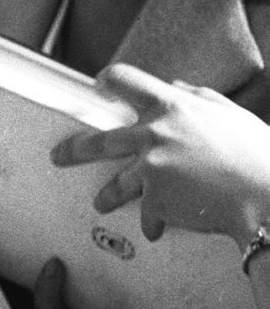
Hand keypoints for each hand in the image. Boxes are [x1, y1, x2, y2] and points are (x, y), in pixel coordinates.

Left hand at [52, 62, 269, 244]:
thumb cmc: (259, 155)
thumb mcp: (230, 114)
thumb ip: (199, 97)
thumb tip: (177, 85)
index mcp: (172, 106)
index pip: (126, 80)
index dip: (109, 81)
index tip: (97, 86)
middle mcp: (153, 134)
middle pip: (100, 140)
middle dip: (74, 150)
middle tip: (59, 156)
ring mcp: (150, 167)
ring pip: (117, 185)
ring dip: (107, 196)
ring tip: (100, 203)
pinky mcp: (155, 199)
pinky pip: (149, 212)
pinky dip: (155, 221)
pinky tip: (157, 228)